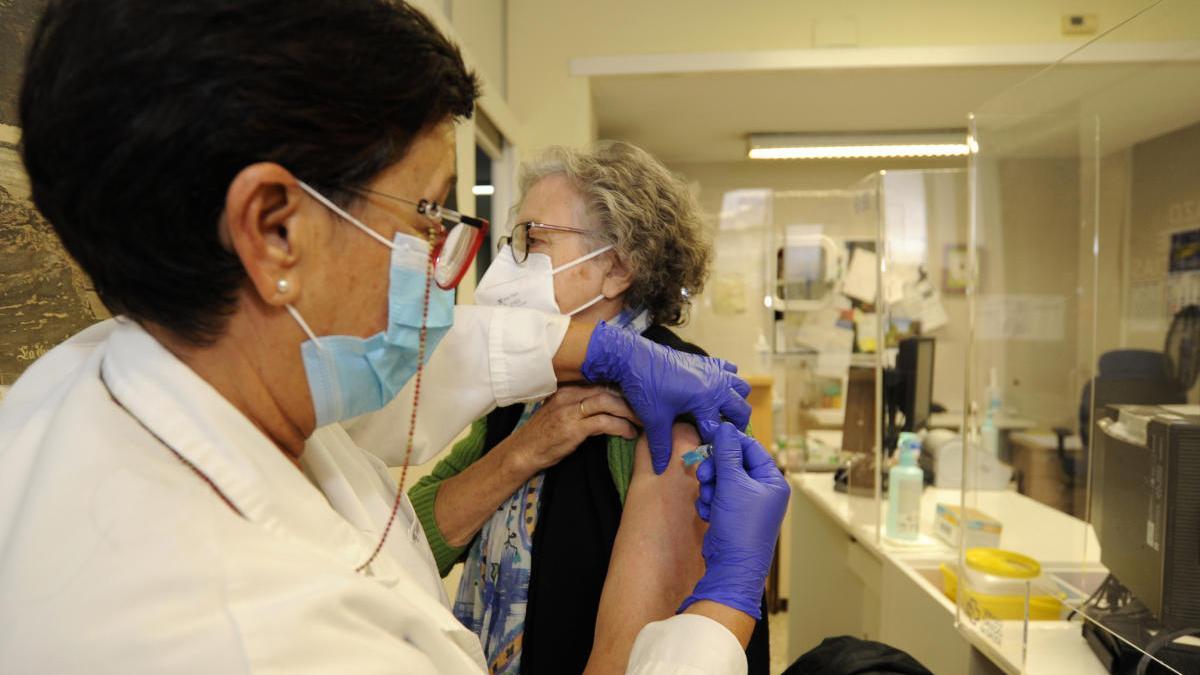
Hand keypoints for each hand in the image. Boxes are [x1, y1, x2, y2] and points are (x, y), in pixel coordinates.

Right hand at [502, 385, 637, 473]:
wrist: (523, 452)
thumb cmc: (544, 435)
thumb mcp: (562, 413)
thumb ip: (583, 405)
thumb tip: (611, 406)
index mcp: (568, 388)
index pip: (601, 379)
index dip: (624, 386)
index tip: (641, 393)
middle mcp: (569, 394)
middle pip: (608, 388)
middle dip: (632, 397)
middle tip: (650, 407)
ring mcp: (570, 410)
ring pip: (608, 402)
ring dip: (630, 411)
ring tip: (644, 420)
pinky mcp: (573, 427)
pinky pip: (604, 422)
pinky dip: (620, 426)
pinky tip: (629, 433)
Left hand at [580, 321, 750, 473]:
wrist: (634, 356)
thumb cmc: (645, 387)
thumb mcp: (654, 419)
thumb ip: (661, 445)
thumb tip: (661, 468)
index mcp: (705, 400)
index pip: (719, 430)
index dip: (714, 445)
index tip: (709, 454)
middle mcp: (716, 384)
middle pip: (741, 409)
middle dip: (734, 425)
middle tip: (721, 436)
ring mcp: (714, 371)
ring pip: (741, 388)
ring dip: (736, 402)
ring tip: (721, 414)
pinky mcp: (706, 362)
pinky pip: (729, 371)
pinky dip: (729, 382)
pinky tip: (714, 392)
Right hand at [681, 422, 789, 619]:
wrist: (732, 566)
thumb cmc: (739, 525)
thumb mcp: (732, 484)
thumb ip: (727, 453)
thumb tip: (725, 428)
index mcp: (772, 480)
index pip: (751, 448)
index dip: (729, 443)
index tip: (710, 439)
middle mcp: (763, 491)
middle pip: (734, 463)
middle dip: (716, 469)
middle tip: (703, 475)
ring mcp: (748, 504)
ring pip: (722, 479)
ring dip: (710, 487)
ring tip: (708, 500)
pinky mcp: (733, 515)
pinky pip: (718, 496)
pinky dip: (710, 502)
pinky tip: (708, 513)